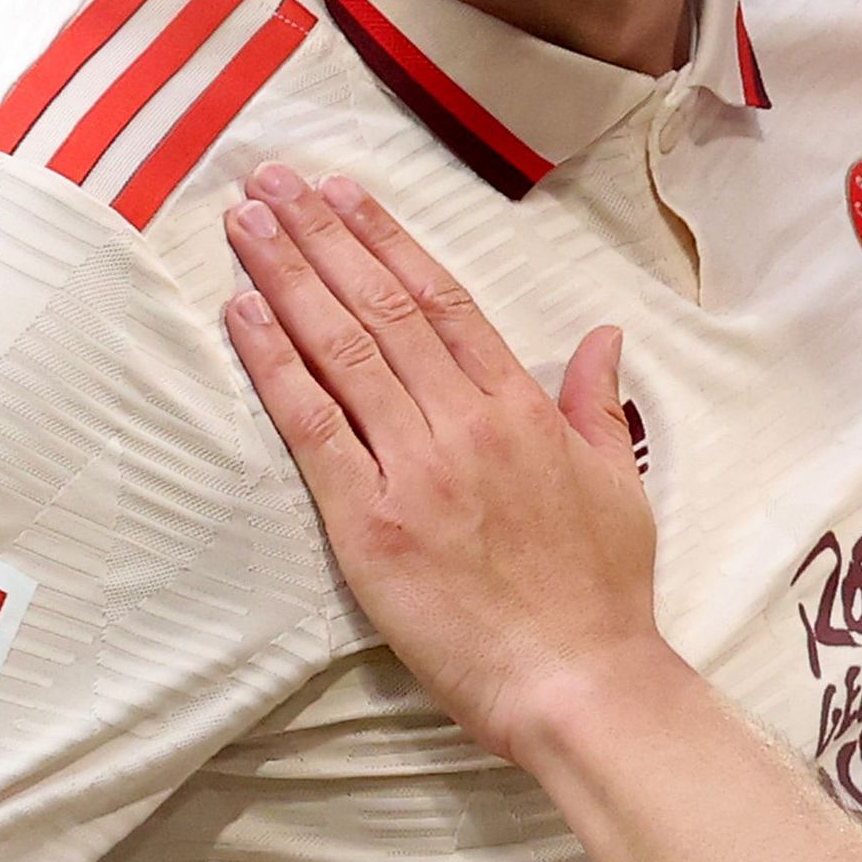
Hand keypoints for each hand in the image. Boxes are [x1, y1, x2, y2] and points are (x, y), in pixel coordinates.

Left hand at [219, 169, 666, 764]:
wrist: (578, 680)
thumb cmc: (602, 594)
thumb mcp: (619, 482)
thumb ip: (598, 403)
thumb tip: (602, 336)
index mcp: (522, 409)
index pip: (442, 300)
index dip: (386, 240)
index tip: (343, 193)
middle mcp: (463, 423)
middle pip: (380, 307)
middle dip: (321, 236)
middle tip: (271, 181)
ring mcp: (414, 469)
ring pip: (342, 349)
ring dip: (288, 277)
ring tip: (246, 222)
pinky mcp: (370, 523)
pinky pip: (313, 425)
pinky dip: (275, 364)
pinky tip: (243, 312)